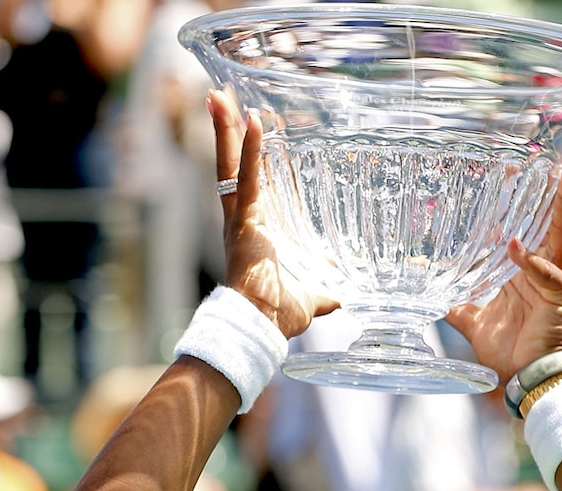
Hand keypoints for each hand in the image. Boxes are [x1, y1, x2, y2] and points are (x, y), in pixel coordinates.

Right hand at [210, 88, 337, 339]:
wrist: (260, 326)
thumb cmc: (278, 315)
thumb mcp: (311, 297)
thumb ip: (325, 291)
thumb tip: (341, 295)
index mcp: (257, 231)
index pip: (251, 184)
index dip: (250, 156)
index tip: (250, 126)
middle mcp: (243, 220)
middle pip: (232, 165)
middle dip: (227, 131)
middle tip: (222, 95)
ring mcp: (241, 219)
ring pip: (230, 164)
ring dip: (226, 128)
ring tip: (220, 93)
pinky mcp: (244, 221)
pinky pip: (246, 179)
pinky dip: (248, 150)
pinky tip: (250, 120)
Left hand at [446, 138, 561, 383]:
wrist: (525, 379)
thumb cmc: (509, 352)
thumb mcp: (474, 322)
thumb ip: (457, 303)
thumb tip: (431, 294)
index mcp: (531, 267)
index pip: (536, 219)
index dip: (532, 191)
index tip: (520, 161)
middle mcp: (550, 266)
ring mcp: (560, 279)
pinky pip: (546, 275)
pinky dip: (529, 263)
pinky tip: (515, 246)